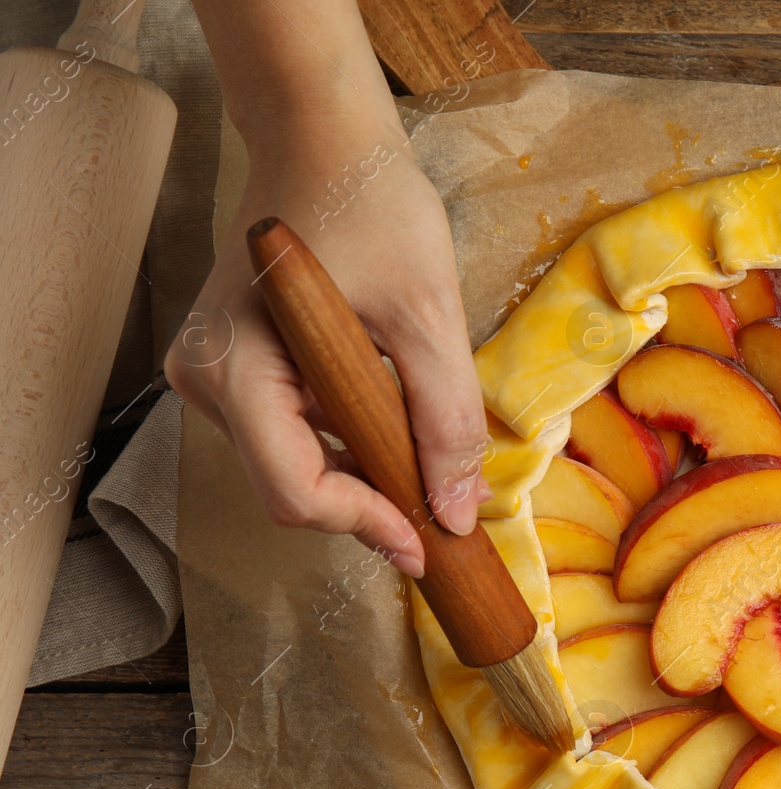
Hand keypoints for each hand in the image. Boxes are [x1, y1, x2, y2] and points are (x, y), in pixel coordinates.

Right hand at [165, 111, 485, 578]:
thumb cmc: (370, 204)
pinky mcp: (239, 367)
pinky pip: (293, 432)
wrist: (325, 140)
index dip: (364, 524)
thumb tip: (456, 512)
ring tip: (428, 463)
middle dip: (370, 505)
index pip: (293, 488)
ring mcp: (216, 374)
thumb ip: (444, 418)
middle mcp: (207, 379)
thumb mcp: (427, 314)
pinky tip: (395, 428)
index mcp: (234, 366)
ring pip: (294, 465)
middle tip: (444, 510)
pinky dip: (348, 443)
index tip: (428, 539)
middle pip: (291, 485)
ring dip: (363, 476)